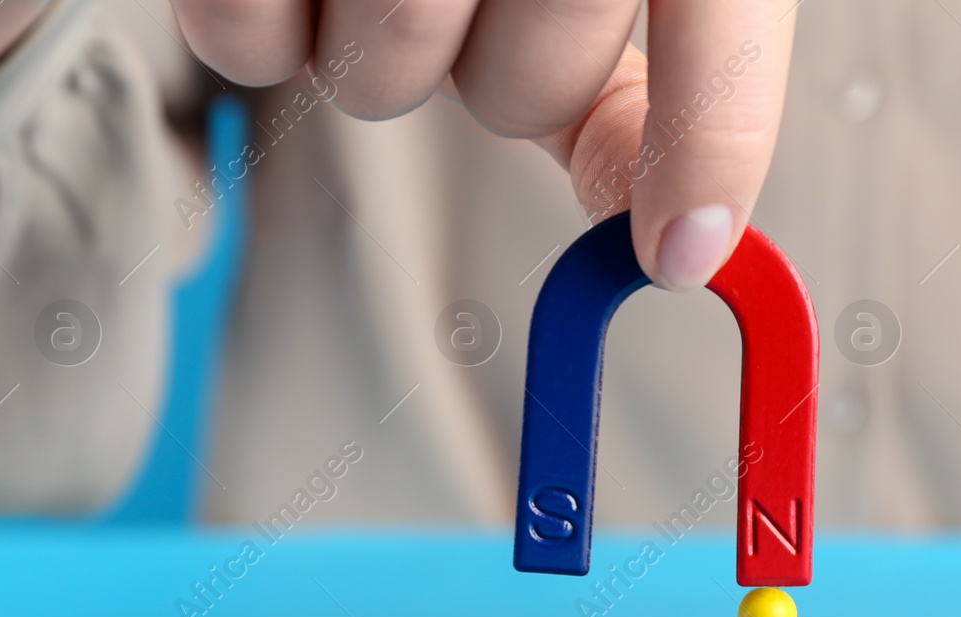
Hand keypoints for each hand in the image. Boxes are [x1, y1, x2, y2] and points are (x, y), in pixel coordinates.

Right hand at [168, 0, 795, 288]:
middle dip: (498, 76)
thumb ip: (658, 92)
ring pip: (385, 78)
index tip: (677, 247)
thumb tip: (683, 241)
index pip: (712, 26)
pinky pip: (249, 41)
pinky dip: (262, 26)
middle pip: (523, 93)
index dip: (704, 151)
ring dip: (374, 50)